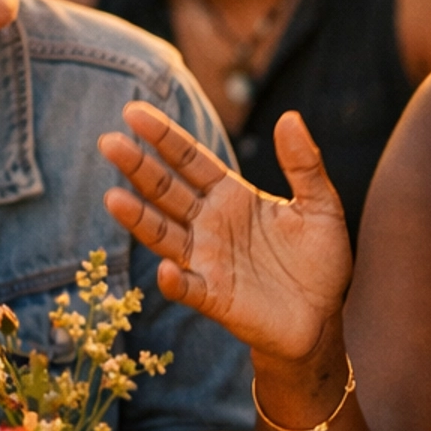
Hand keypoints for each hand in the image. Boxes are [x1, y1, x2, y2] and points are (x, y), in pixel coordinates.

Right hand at [100, 105, 350, 365]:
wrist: (322, 318)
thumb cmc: (318, 261)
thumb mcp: (321, 206)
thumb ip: (305, 165)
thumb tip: (290, 117)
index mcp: (231, 196)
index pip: (190, 160)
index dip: (164, 137)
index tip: (134, 112)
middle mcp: (210, 224)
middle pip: (166, 191)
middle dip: (138, 167)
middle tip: (108, 142)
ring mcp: (207, 260)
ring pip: (164, 235)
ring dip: (139, 218)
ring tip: (112, 198)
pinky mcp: (215, 297)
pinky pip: (189, 288)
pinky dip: (175, 281)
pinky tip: (165, 269)